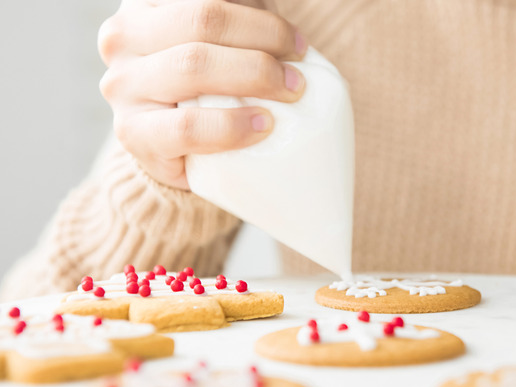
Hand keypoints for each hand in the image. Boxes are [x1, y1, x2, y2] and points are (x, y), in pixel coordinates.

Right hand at [98, 0, 306, 189]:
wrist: (178, 148)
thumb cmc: (209, 84)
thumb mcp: (221, 40)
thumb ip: (241, 17)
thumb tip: (288, 24)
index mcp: (146, 4)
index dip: (255, 12)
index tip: (294, 39)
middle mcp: (123, 36)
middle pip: (204, 18)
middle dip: (265, 37)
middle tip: (298, 64)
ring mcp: (122, 84)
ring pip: (194, 65)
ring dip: (255, 75)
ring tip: (290, 91)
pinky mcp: (132, 133)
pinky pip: (188, 126)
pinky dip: (233, 125)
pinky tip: (263, 124)